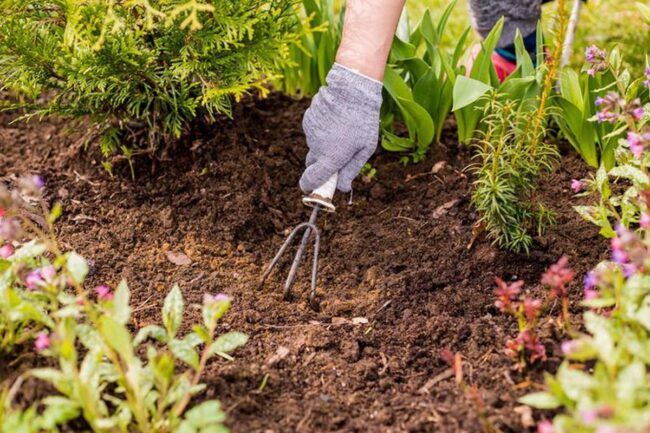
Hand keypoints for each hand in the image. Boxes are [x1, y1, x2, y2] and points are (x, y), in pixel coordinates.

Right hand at [299, 64, 382, 192]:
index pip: (311, 180)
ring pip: (314, 145)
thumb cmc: (363, 120)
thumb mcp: (365, 148)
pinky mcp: (308, 119)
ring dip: (324, 144)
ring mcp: (310, 132)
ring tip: (342, 130)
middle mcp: (317, 147)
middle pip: (312, 164)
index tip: (313, 189)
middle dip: (321, 164)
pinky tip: (335, 119)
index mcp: (331, 158)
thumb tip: (342, 188)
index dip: (310, 187)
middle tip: (337, 157)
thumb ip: (351, 170)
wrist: (352, 88)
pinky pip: (313, 131)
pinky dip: (321, 130)